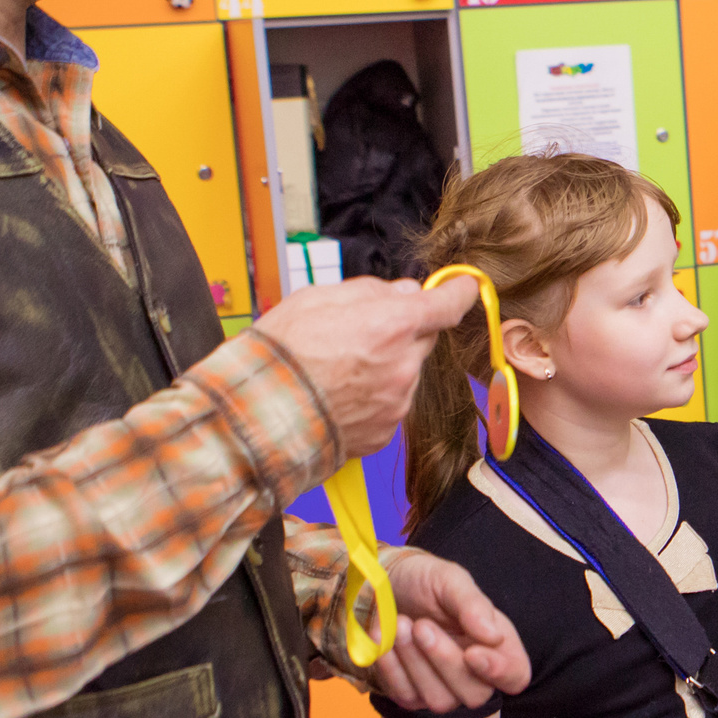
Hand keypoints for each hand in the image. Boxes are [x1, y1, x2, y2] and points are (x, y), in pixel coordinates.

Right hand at [254, 274, 481, 458]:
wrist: (255, 417)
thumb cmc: (278, 356)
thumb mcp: (316, 298)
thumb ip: (370, 292)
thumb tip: (404, 292)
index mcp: (391, 326)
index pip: (448, 304)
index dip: (458, 292)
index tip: (462, 286)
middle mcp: (403, 366)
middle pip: (422, 339)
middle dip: (401, 333)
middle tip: (359, 334)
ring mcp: (396, 403)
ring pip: (405, 374)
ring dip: (384, 368)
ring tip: (336, 371)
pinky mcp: (384, 431)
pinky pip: (389, 405)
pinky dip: (372, 398)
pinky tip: (338, 396)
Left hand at [368, 550, 532, 711]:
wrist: (382, 586)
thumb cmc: (425, 581)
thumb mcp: (450, 580)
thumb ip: (474, 605)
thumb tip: (494, 637)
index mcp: (497, 645)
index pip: (515, 676)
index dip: (499, 672)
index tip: (472, 652)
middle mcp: (475, 673)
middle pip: (476, 694)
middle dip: (445, 661)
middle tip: (421, 625)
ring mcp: (443, 689)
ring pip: (439, 700)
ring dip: (415, 663)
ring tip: (399, 623)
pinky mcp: (411, 695)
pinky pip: (405, 696)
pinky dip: (391, 666)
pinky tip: (382, 637)